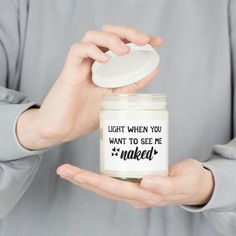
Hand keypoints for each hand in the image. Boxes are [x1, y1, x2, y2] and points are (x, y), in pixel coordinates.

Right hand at [16, 24, 161, 149]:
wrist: (63, 128)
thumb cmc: (85, 115)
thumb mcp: (115, 98)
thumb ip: (132, 84)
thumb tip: (154, 70)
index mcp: (104, 67)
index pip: (121, 42)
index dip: (138, 37)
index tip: (157, 41)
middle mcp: (92, 61)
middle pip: (108, 32)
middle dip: (128, 32)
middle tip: (144, 40)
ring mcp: (80, 64)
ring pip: (93, 36)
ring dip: (111, 39)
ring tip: (125, 51)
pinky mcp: (69, 70)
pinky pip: (78, 50)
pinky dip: (92, 50)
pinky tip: (104, 60)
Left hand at [56, 159, 213, 207]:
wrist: (194, 185)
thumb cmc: (189, 182)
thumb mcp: (183, 183)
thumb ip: (166, 185)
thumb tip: (147, 183)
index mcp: (144, 196)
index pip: (113, 189)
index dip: (94, 181)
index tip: (76, 174)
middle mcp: (134, 194)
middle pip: (103, 188)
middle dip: (82, 180)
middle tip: (63, 170)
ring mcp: (133, 189)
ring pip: (104, 185)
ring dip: (85, 179)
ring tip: (69, 171)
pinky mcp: (135, 181)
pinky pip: (112, 179)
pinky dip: (97, 176)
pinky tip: (88, 170)